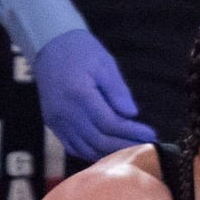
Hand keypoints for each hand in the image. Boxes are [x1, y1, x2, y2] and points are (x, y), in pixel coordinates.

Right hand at [32, 29, 156, 161]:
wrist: (49, 45)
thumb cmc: (81, 51)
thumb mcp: (104, 63)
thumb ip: (117, 90)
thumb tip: (132, 114)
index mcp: (78, 94)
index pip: (110, 123)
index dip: (132, 132)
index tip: (151, 134)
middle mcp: (64, 111)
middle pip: (99, 140)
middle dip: (125, 146)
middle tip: (146, 147)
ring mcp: (56, 120)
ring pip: (86, 148)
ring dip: (110, 154)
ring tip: (132, 151)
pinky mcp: (52, 124)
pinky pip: (73, 147)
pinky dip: (92, 154)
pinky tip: (109, 153)